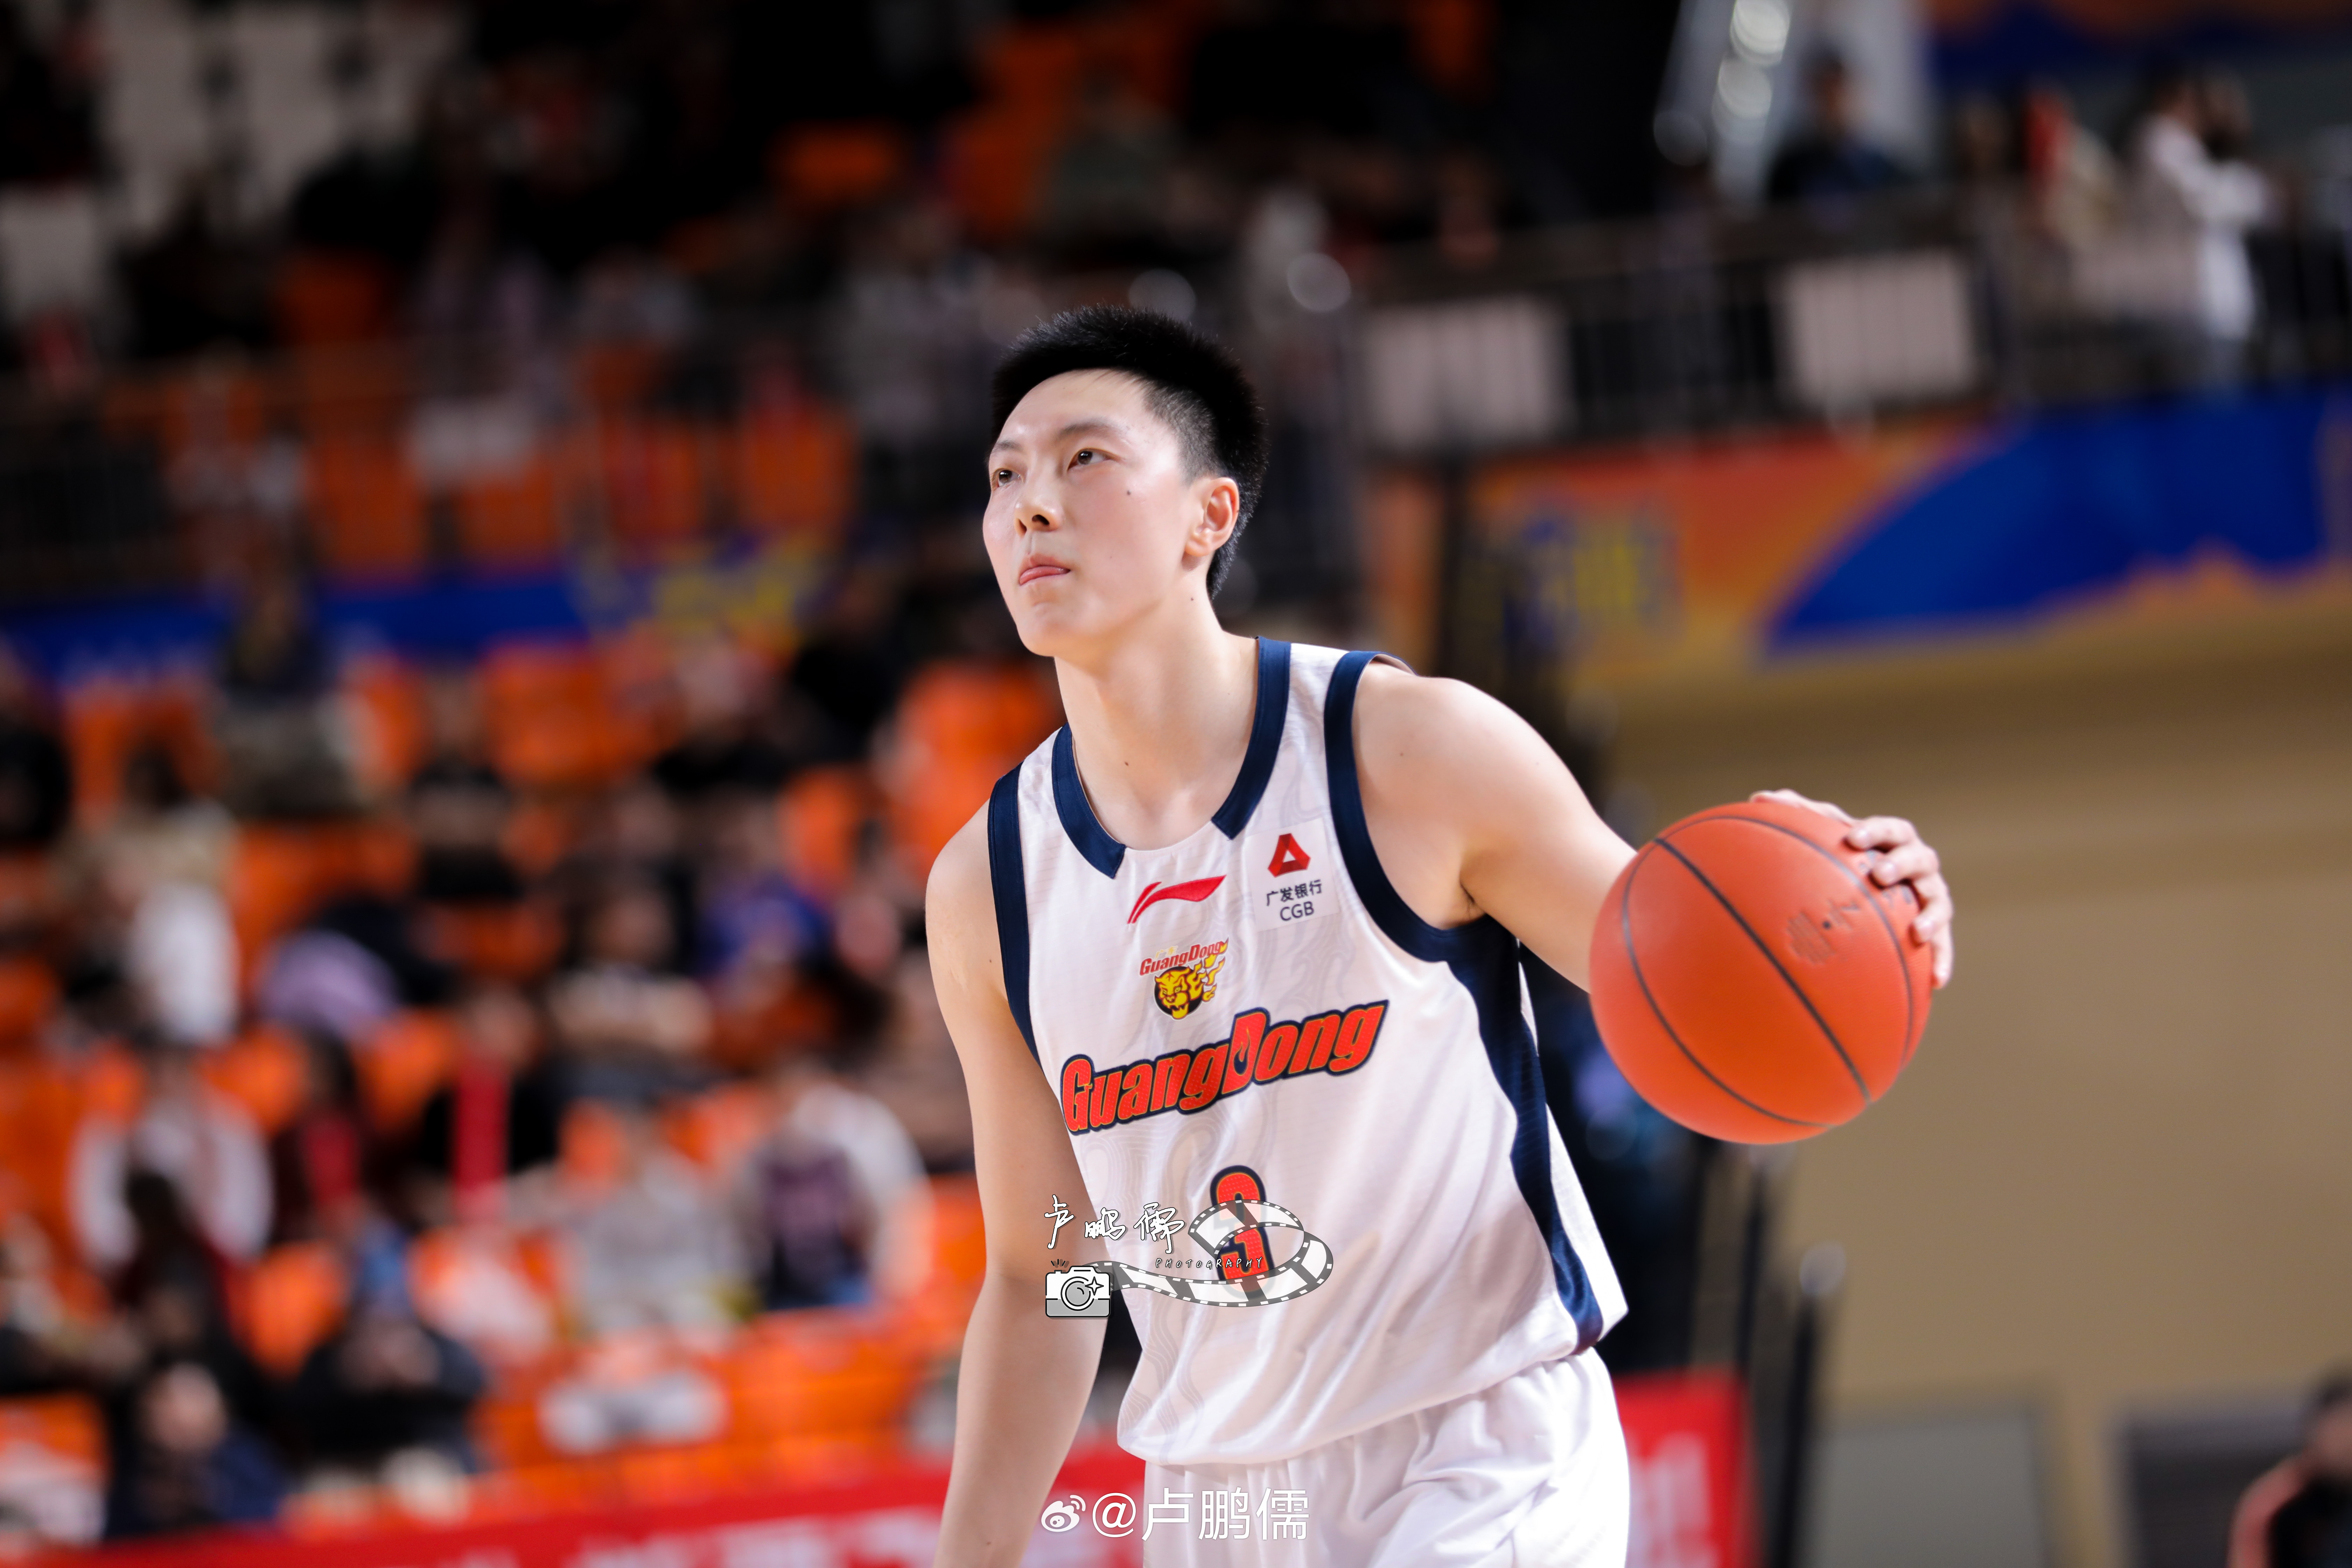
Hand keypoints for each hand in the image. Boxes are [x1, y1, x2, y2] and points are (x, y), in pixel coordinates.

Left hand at [1752, 789, 1954, 987]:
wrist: (1869, 887)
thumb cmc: (1845, 857)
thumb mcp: (1824, 836)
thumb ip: (1797, 815)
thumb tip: (1759, 797)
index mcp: (1894, 840)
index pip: (1890, 829)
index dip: (1875, 832)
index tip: (1854, 839)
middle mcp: (1918, 863)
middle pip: (1920, 858)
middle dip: (1902, 864)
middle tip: (1880, 874)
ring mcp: (1930, 894)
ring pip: (1939, 900)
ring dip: (1932, 915)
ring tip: (1918, 931)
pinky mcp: (1937, 927)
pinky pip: (1944, 944)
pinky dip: (1943, 959)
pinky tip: (1936, 981)